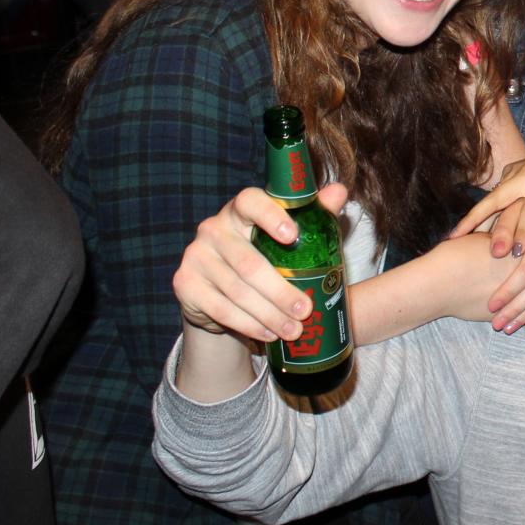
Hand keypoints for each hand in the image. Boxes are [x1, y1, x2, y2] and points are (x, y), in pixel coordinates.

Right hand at [173, 183, 346, 340]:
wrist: (218, 288)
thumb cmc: (263, 253)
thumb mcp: (289, 234)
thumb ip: (314, 214)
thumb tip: (339, 191)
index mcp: (239, 210)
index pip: (250, 202)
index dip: (271, 216)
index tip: (294, 236)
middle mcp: (212, 228)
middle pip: (249, 263)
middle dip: (281, 291)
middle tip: (306, 310)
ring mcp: (196, 256)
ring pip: (237, 291)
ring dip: (269, 314)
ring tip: (294, 329)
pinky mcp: (185, 284)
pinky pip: (221, 308)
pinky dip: (249, 324)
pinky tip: (269, 333)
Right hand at [448, 145, 524, 259]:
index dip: (524, 229)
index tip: (514, 252)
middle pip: (498, 197)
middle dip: (478, 218)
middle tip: (459, 239)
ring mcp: (514, 170)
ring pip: (490, 197)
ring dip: (473, 217)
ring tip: (454, 238)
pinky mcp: (508, 172)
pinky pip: (493, 195)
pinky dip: (481, 213)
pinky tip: (466, 232)